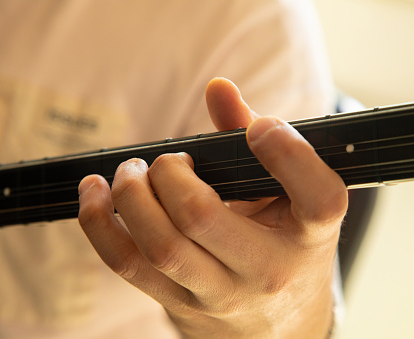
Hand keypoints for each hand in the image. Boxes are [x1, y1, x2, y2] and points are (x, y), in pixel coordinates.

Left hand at [78, 78, 347, 337]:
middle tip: (169, 160)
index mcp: (310, 236)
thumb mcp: (289, 196)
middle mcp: (266, 272)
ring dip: (130, 195)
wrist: (279, 326)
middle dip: (169, 173)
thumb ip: (255, 139)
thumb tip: (218, 88)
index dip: (289, 153)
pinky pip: (127, 266)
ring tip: (130, 172)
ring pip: (159, 247)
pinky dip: (98, 224)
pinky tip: (93, 192)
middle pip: (201, 218)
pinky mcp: (179, 305)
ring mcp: (218, 295)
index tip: (259, 129)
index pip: (320, 199)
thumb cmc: (284, 243)